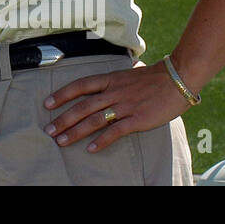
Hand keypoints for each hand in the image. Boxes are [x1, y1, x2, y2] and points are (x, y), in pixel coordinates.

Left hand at [42, 59, 190, 152]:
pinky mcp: (137, 119)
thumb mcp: (128, 73)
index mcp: (110, 79)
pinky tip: (91, 149)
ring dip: (76, 132)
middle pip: (82, 106)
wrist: (177, 79)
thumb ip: (114, 80)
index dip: (62, 94)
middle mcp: (114, 92)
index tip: (47, 103)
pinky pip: (115, 131)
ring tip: (62, 141)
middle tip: (49, 129)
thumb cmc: (154, 77)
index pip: (80, 85)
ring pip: (94, 119)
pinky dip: (101, 141)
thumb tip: (103, 85)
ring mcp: (125, 106)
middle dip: (63, 118)